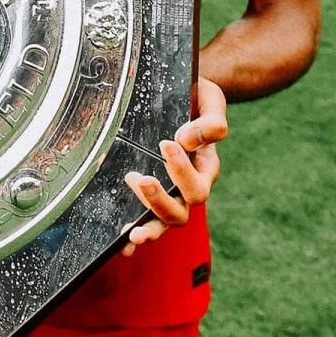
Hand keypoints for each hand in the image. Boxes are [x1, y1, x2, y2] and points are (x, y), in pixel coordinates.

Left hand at [120, 76, 227, 255]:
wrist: (180, 92)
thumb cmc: (196, 96)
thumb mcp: (210, 100)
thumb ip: (209, 123)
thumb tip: (186, 141)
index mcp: (206, 165)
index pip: (200, 181)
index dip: (182, 169)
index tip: (166, 143)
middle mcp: (190, 184)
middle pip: (184, 209)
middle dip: (161, 198)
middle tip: (140, 178)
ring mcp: (171, 192)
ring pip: (168, 221)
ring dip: (150, 223)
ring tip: (132, 227)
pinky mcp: (151, 193)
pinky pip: (148, 220)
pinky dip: (138, 235)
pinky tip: (125, 243)